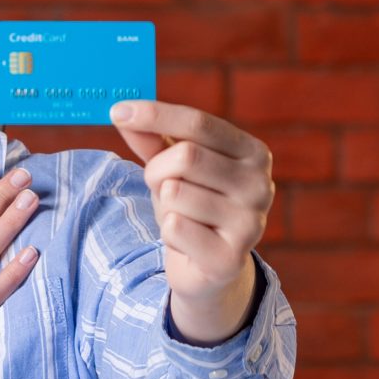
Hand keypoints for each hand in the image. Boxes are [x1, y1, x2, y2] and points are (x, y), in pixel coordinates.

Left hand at [110, 100, 274, 344]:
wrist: (211, 268)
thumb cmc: (193, 205)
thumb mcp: (173, 166)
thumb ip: (152, 138)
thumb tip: (122, 112)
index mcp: (253, 153)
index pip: (199, 123)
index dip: (156, 114)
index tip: (118, 110)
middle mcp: (261, 185)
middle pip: (185, 156)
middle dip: (157, 170)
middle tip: (158, 185)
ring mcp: (251, 223)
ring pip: (175, 193)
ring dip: (163, 205)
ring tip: (180, 216)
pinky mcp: (231, 258)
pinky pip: (174, 228)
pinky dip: (167, 232)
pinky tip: (185, 241)